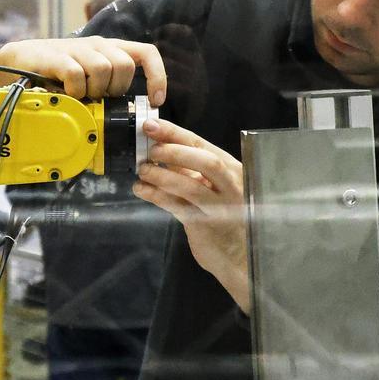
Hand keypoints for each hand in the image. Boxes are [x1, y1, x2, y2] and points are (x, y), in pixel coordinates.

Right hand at [0, 36, 166, 104]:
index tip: (154, 101)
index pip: (146, 53)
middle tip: (96, 98)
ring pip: (102, 69)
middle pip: (123, 66)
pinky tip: (65, 93)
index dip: (157, 76)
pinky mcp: (57, 56)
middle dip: (114, 89)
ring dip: (92, 90)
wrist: (16, 61)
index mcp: (109, 49)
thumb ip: (105, 90)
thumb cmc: (55, 75)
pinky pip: (76, 75)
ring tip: (78, 96)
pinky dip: (73, 90)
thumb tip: (125, 118)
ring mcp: (77, 49)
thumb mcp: (86, 80)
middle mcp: (97, 45)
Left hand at [131, 118, 250, 313]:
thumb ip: (188, 167)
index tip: (150, 125)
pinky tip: (141, 189)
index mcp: (231, 168)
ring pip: (191, 187)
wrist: (237, 254)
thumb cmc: (222, 213)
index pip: (202, 145)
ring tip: (142, 170)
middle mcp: (231, 185)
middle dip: (174, 152)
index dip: (174, 133)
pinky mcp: (206, 226)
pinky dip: (156, 196)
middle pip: (206, 162)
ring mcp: (221, 207)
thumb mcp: (210, 185)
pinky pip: (178, 208)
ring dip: (162, 176)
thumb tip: (157, 143)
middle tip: (150, 150)